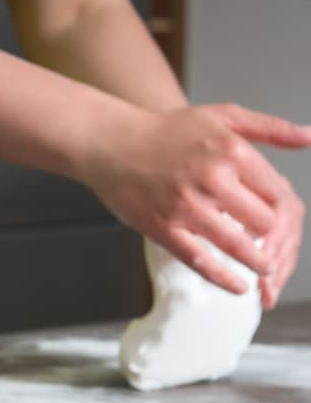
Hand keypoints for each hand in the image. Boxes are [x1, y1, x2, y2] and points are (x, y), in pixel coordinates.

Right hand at [80, 103, 310, 302]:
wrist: (112, 143)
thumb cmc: (164, 131)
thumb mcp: (222, 116)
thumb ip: (269, 128)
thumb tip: (310, 136)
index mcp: (232, 151)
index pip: (278, 193)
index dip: (285, 215)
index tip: (281, 225)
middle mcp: (213, 179)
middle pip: (264, 223)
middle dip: (271, 238)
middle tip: (271, 247)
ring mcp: (187, 207)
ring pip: (239, 246)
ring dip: (258, 263)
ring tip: (266, 270)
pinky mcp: (164, 228)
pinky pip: (200, 261)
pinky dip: (224, 278)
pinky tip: (238, 286)